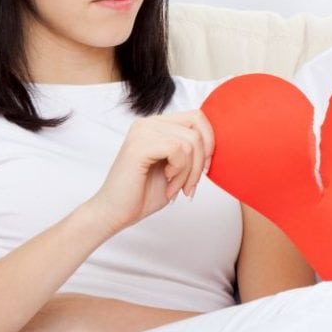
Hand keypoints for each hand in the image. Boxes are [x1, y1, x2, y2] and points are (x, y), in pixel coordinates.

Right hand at [88, 110, 213, 233]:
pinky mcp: (139, 145)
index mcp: (157, 125)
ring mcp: (142, 131)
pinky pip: (178, 150)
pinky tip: (167, 184)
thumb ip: (191, 150)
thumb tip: (216, 142)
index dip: (209, 142)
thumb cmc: (143, 194)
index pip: (198, 117)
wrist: (115, 214)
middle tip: (190, 184)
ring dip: (189, 172)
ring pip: (191, 142)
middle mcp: (148, 122)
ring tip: (174, 187)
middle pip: (197, 127)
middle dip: (202, 160)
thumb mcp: (176, 168)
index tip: (205, 169)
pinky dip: (179, 172)